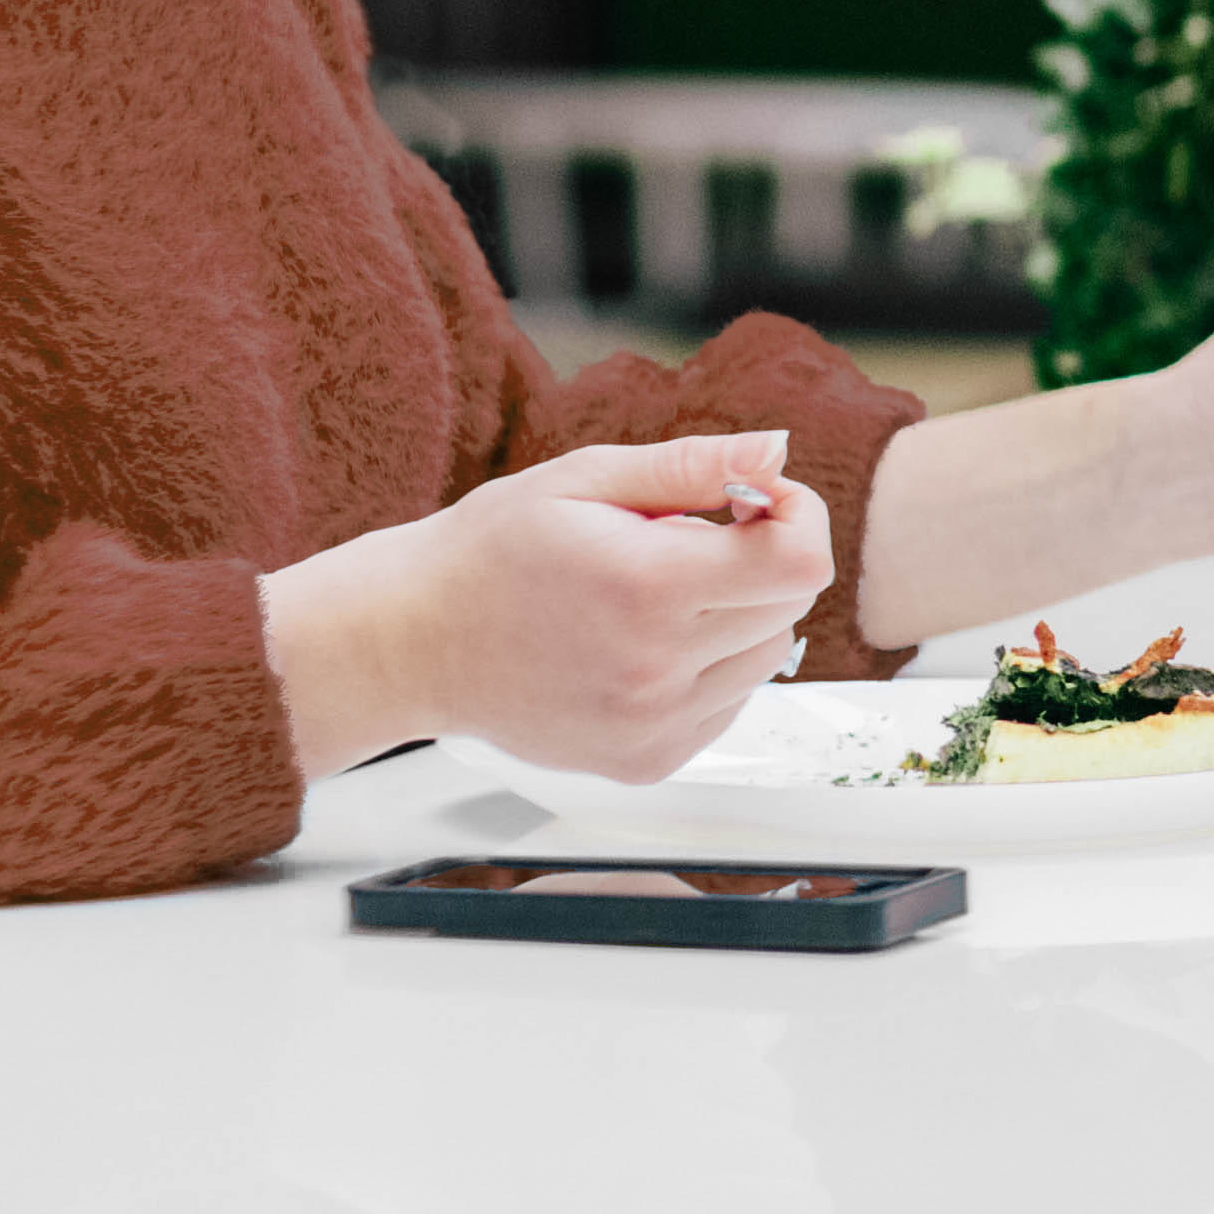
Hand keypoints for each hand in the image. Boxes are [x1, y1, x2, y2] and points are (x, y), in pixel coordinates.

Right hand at [262, 427, 832, 778]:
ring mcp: (652, 726)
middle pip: (788, 607)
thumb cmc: (490, 552)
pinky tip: (643, 643)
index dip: (798, 517)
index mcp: (646, 588)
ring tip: (655, 595)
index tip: (759, 501)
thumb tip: (774, 453)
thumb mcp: (583, 479)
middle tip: (686, 540)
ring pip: (765, 658)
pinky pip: (728, 703)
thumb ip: (690, 465)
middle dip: (760, 560)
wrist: (414, 643)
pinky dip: (709, 667)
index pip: (799, 562)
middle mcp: (655, 670)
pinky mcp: (646, 761)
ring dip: (737, 617)